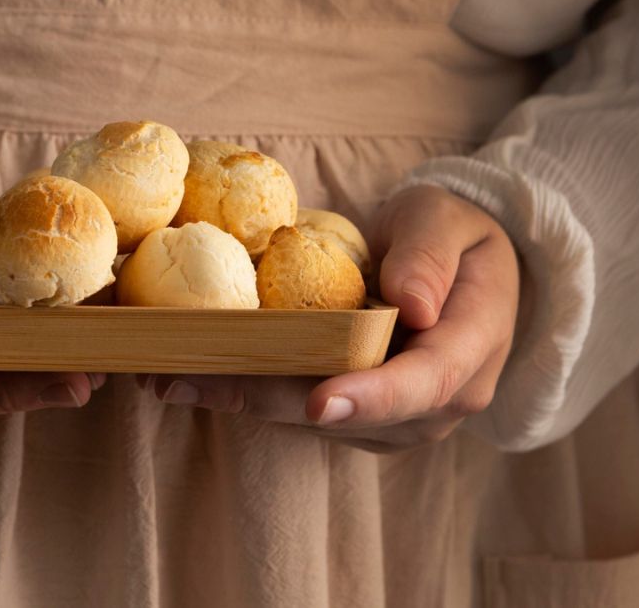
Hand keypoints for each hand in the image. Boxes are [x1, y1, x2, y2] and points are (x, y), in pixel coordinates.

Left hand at [141, 186, 518, 451]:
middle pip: (349, 414)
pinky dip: (247, 391)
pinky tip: (190, 374)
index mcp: (468, 351)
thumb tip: (409, 304)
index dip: (369, 398)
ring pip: (312, 419)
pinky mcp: (355, 418)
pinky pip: (298, 409)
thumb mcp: (447, 220)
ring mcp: (392, 418)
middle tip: (189, 381)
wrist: (457, 267)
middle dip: (267, 400)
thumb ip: (430, 256)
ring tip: (170, 376)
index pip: (423, 384)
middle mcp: (433, 403)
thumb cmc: (452, 235)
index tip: (317, 403)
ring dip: (242, 399)